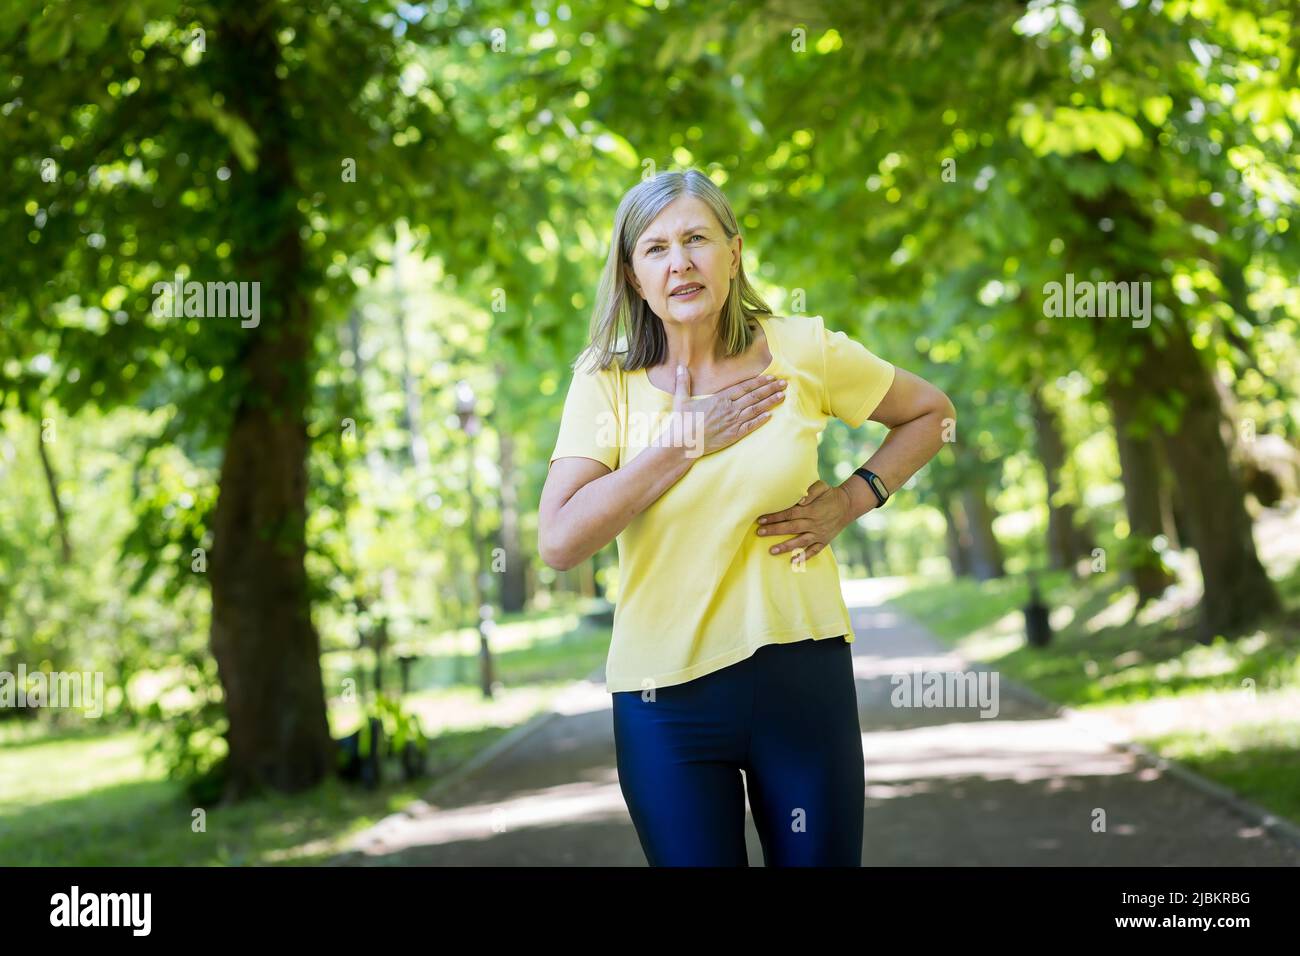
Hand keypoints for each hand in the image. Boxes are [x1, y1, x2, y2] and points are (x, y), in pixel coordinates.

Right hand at [664, 365, 786, 457]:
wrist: (684, 443)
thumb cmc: (682, 422)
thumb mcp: (681, 399)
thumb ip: (683, 383)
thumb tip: (680, 367)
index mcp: (720, 398)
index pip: (744, 387)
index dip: (759, 382)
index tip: (771, 378)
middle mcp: (729, 409)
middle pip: (754, 396)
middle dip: (770, 389)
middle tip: (784, 384)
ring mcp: (733, 422)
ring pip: (756, 410)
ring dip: (770, 402)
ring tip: (782, 396)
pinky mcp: (733, 435)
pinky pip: (750, 426)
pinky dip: (761, 420)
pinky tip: (770, 416)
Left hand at [755, 479, 851, 564]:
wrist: (848, 505)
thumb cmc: (830, 494)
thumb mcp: (822, 486)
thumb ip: (810, 491)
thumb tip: (800, 499)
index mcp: (811, 510)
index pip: (789, 513)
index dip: (775, 516)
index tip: (761, 519)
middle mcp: (814, 523)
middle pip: (791, 528)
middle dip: (774, 530)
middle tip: (759, 533)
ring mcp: (819, 534)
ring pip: (800, 542)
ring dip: (786, 547)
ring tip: (771, 551)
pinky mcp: (824, 541)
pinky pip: (814, 551)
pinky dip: (804, 556)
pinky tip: (793, 561)